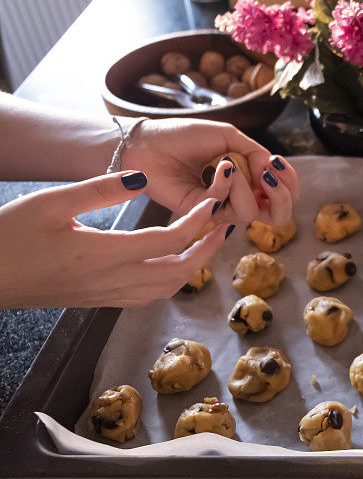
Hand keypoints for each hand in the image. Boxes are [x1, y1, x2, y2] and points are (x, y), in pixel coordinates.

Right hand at [0, 171, 229, 307]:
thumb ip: (99, 189)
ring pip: (168, 288)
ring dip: (194, 265)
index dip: (198, 221)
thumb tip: (141, 176)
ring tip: (205, 241)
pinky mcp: (101, 301)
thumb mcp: (51, 203)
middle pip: (180, 271)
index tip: (214, 201)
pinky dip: (173, 279)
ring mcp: (109, 295)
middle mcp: (114, 280)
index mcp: (105, 253)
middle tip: (225, 225)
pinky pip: (151, 295)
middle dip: (208, 248)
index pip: (170, 241)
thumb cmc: (11, 236)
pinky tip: (173, 261)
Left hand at [122, 118, 299, 225]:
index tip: (277, 164)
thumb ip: (255, 154)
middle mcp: (240, 196)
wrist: (149, 144)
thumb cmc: (185, 136)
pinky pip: (226, 207)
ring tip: (228, 165)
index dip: (290, 183)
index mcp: (250, 177)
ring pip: (252, 212)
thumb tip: (271, 172)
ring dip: (245, 185)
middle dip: (281, 196)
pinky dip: (226, 184)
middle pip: (278, 214)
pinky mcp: (203, 215)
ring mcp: (223, 207)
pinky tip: (217, 168)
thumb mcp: (229, 137)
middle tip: (268, 177)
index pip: (284, 192)